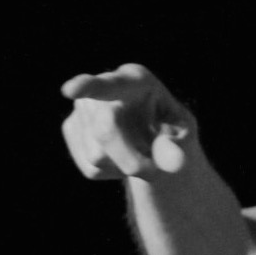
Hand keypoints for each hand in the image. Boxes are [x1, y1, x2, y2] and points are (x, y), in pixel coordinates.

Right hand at [61, 63, 197, 180]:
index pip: (109, 85)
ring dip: (126, 165)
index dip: (87, 87)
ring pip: (98, 155)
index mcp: (135, 80)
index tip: (70, 90)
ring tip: (140, 150)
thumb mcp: (185, 133)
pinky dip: (113, 171)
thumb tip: (170, 158)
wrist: (151, 134)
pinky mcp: (71, 130)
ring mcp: (81, 109)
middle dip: (130, 159)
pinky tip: (122, 155)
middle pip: (105, 131)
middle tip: (155, 174)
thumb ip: (181, 143)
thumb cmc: (170, 126)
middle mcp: (101, 89)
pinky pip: (92, 167)